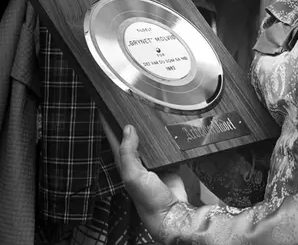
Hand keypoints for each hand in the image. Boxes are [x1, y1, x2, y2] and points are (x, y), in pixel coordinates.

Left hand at [101, 117, 187, 238]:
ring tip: (150, 108)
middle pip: (133, 135)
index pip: (114, 138)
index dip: (109, 122)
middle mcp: (138, 160)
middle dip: (132, 119)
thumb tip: (128, 129)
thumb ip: (128, 153)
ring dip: (150, 126)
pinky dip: (167, 135)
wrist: (173, 213)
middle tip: (131, 101)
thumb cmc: (149, 201)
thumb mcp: (133, 176)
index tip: (106, 106)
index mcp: (126, 162)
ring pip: (150, 137)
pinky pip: (167, 144)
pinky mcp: (169, 161)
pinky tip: (169, 126)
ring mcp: (154, 160)